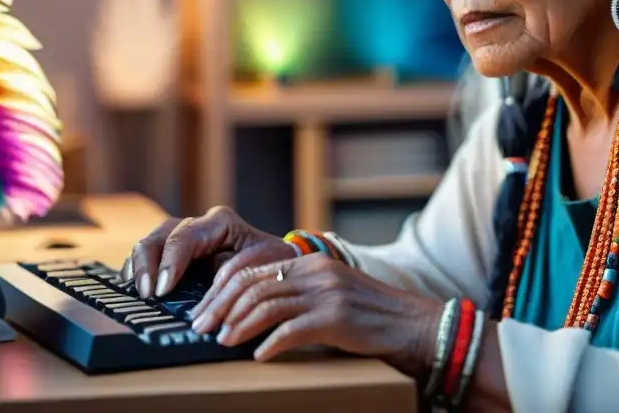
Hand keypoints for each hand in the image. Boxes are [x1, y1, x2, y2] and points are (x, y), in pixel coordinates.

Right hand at [121, 206, 295, 298]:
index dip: (170, 263)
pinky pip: (151, 253)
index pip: (185, 237)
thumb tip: (210, 306)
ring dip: (140, 266)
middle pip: (162, 234)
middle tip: (148, 294)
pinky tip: (131, 283)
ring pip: (152, 241)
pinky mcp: (178, 251)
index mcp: (221, 223)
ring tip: (137, 291)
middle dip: (150, 263)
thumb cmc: (272, 265)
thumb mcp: (260, 269)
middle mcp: (200, 224)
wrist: (278, 263)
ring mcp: (186, 236)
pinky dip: (138, 267)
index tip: (162, 290)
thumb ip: (235, 281)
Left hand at [188, 252, 444, 376]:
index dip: (223, 290)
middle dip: (222, 308)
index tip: (206, 311)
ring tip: (224, 342)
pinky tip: (259, 356)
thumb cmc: (372, 316)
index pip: (254, 269)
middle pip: (253, 285)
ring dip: (239, 326)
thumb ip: (301, 293)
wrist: (415, 325)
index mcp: (312, 262)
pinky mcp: (336, 318)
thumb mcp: (333, 293)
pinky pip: (291, 330)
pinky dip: (270, 344)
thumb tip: (257, 310)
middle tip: (203, 328)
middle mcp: (317, 272)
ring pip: (267, 305)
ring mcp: (327, 293)